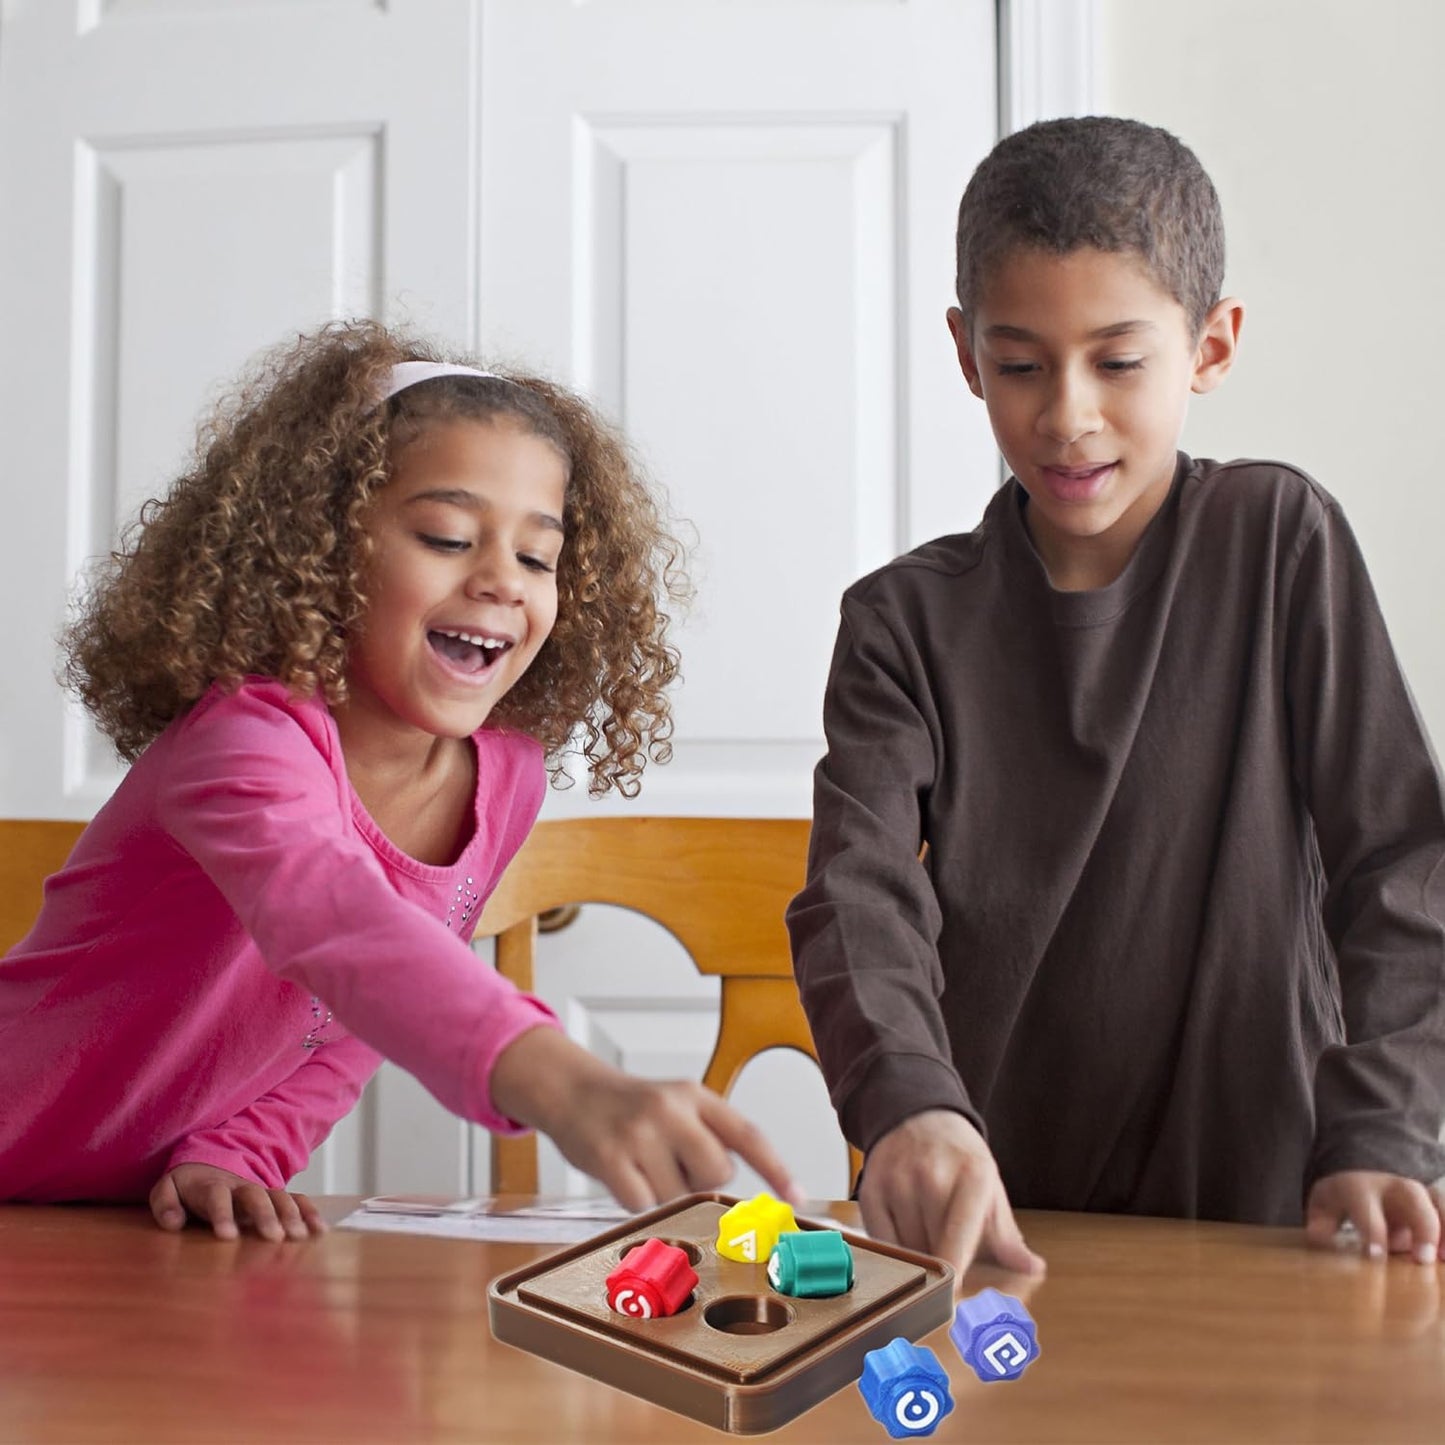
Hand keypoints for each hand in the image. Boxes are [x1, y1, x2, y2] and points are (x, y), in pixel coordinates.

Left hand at [149, 1163, 326, 1242]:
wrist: (210, 1162)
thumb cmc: (187, 1186)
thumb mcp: (167, 1189)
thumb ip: (165, 1204)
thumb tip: (174, 1223)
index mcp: (212, 1185)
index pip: (217, 1198)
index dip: (223, 1216)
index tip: (228, 1237)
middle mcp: (240, 1186)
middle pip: (255, 1196)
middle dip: (265, 1216)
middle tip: (274, 1238)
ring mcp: (261, 1190)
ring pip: (279, 1197)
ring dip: (291, 1215)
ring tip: (299, 1237)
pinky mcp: (274, 1196)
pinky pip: (295, 1200)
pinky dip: (309, 1212)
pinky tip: (319, 1231)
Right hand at [489, 1026, 803, 1211]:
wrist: (571, 1091)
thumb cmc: (630, 1108)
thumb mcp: (675, 1105)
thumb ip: (708, 1135)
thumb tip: (737, 1184)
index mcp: (695, 1095)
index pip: (748, 1135)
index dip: (776, 1169)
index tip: (796, 1198)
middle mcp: (671, 1109)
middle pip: (717, 1174)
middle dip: (699, 1180)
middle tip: (672, 1163)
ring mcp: (640, 1133)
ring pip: (677, 1195)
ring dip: (662, 1191)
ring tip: (641, 1163)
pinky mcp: (611, 1158)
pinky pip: (642, 1204)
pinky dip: (635, 1201)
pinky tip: (622, 1174)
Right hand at [858, 1109, 1044, 1279]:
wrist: (920, 1117)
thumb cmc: (960, 1161)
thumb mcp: (990, 1190)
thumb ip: (1008, 1237)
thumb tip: (1033, 1269)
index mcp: (973, 1175)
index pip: (960, 1233)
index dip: (954, 1268)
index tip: (952, 1295)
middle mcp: (931, 1175)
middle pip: (932, 1247)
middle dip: (940, 1264)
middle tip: (949, 1262)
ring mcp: (897, 1180)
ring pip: (905, 1247)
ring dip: (917, 1256)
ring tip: (927, 1236)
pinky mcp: (869, 1189)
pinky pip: (880, 1241)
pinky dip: (892, 1249)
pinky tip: (904, 1234)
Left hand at [1305, 1170, 1444, 1263]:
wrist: (1359, 1170)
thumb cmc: (1341, 1197)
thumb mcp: (1324, 1207)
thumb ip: (1321, 1224)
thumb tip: (1318, 1239)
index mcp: (1358, 1187)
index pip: (1367, 1209)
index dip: (1372, 1233)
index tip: (1376, 1257)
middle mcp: (1391, 1186)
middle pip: (1412, 1196)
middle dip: (1422, 1226)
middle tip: (1422, 1259)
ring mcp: (1416, 1191)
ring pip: (1439, 1200)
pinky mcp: (1433, 1201)